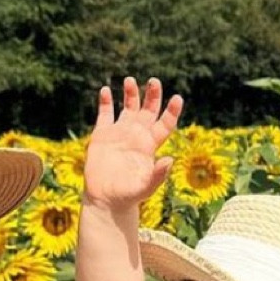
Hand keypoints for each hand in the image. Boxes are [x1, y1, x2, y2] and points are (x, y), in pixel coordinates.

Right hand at [84, 77, 182, 210]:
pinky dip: (105, 101)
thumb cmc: (128, 196)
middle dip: (152, 95)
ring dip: (130, 93)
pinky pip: (105, 114)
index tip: (177, 98)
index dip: (172, 111)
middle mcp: (137, 135)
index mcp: (150, 145)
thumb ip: (158, 175)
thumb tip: (170, 160)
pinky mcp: (102, 135)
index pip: (165, 123)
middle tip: (154, 81)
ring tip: (130, 80)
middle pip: (148, 110)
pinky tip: (105, 90)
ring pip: (128, 107)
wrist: (105, 200)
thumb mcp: (145, 187)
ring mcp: (120, 133)